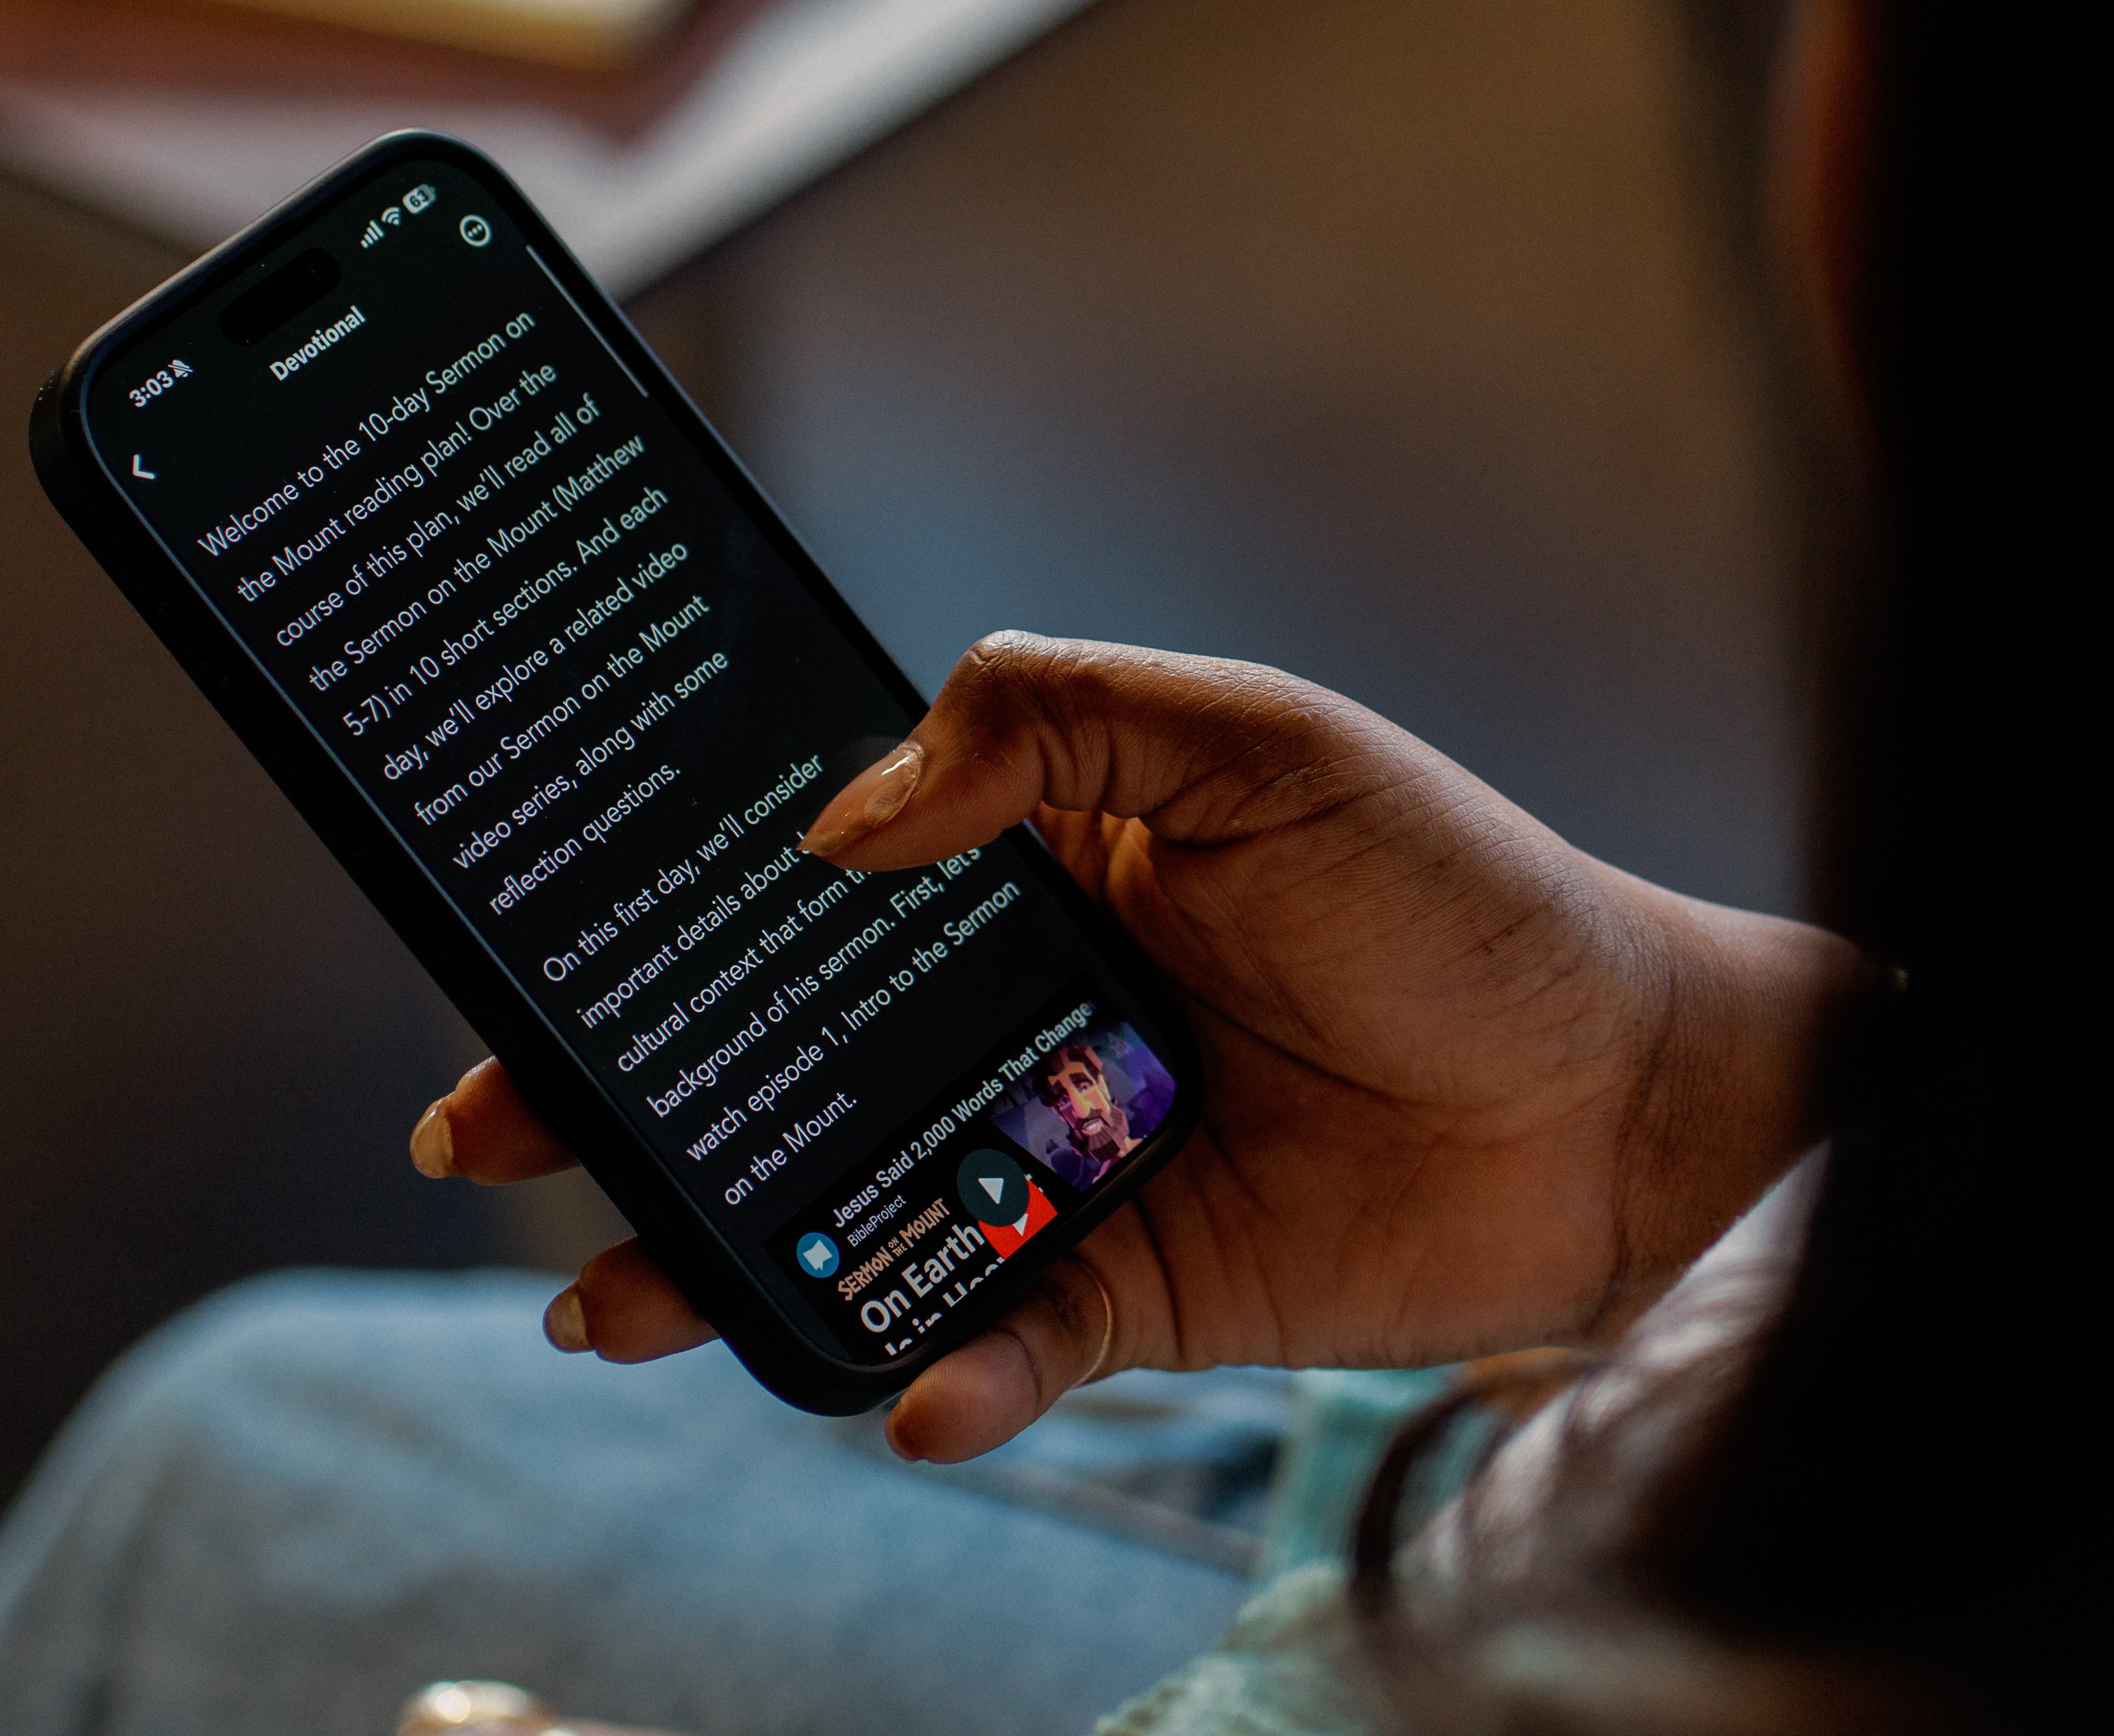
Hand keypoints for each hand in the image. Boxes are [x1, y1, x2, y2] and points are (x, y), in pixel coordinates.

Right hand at [410, 635, 1856, 1460]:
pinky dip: (951, 1374)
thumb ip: (1055, 725)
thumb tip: (848, 821)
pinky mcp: (1139, 1294)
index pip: (808, 893)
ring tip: (615, 1300)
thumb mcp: (1263, 741)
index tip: (531, 934)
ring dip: (728, 1266)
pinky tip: (914, 1388)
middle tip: (487, 1133)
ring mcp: (1070, 1164)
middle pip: (783, 1071)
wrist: (1626, 1089)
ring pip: (855, 1219)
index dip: (667, 917)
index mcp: (1037, 879)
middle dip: (622, 1105)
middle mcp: (1027, 1025)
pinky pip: (1005, 1345)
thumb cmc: (1460, 892)